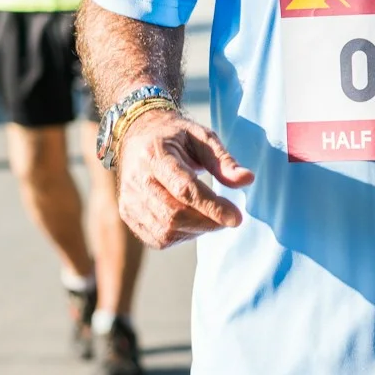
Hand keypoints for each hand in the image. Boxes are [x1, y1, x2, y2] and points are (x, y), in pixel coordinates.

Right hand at [114, 109, 254, 248]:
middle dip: (208, 221)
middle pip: (174, 214)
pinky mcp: (127, 214)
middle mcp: (136, 179)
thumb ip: (223, 160)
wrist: (137, 136)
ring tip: (211, 216)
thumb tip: (247, 180)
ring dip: (197, 230)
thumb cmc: (175, 136)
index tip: (237, 218)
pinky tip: (192, 222)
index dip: (212, 206)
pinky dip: (181, 236)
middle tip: (229, 217)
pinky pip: (157, 238)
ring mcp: (129, 199)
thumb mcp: (202, 137)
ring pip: (166, 230)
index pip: (184, 188)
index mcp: (154, 155)